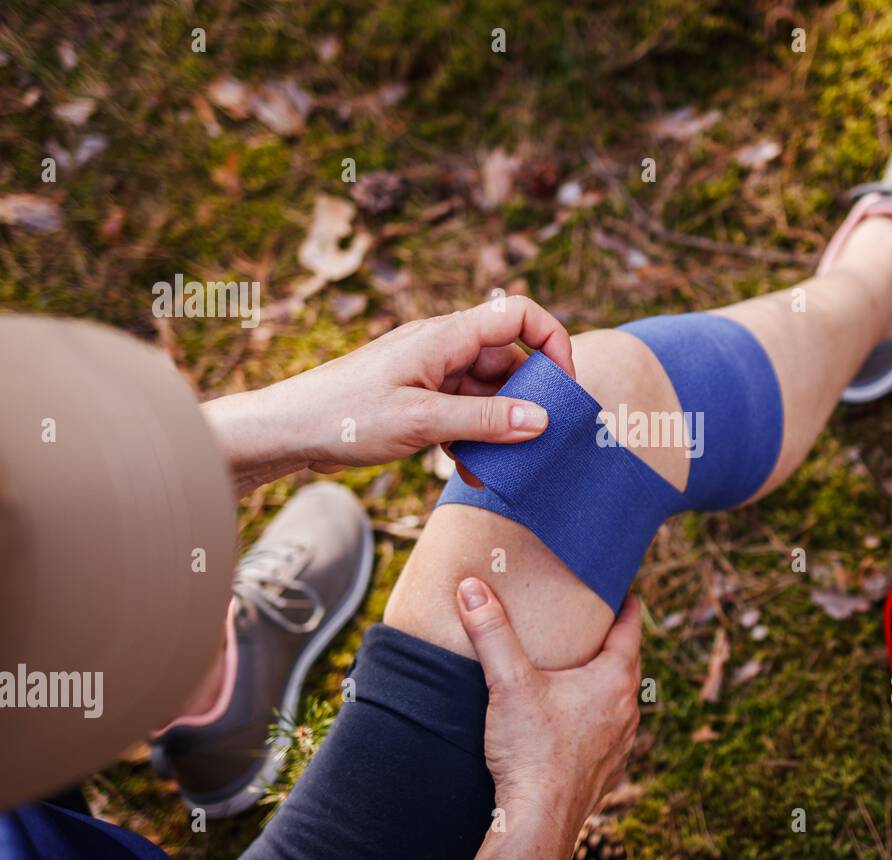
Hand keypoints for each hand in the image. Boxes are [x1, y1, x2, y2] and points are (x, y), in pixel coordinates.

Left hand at [202, 296, 573, 494]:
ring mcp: (430, 372)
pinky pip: (462, 411)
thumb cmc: (344, 416)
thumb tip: (542, 420)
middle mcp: (443, 347)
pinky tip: (472, 471)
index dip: (552, 341)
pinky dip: (473, 437)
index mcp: (446, 335)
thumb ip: (484, 419)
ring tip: (505, 463)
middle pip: (508, 358)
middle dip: (529, 397)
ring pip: (486, 390)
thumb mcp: (422, 421)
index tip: (564, 386)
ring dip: (500, 425)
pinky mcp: (418, 398)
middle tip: (542, 438)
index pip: (519, 314)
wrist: (285, 431)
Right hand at [456, 577, 641, 859]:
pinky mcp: (608, 770)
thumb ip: (491, 632)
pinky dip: (596, 721)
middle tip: (592, 624)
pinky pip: (609, 735)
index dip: (626, 604)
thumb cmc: (531, 750)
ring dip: (604, 685)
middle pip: (627, 663)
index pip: (631, 628)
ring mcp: (621, 742)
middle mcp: (628, 709)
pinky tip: (575, 723)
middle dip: (611, 643)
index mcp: (615, 679)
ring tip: (581, 674)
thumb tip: (472, 588)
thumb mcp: (508, 682)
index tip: (621, 588)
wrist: (538, 818)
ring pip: (620, 701)